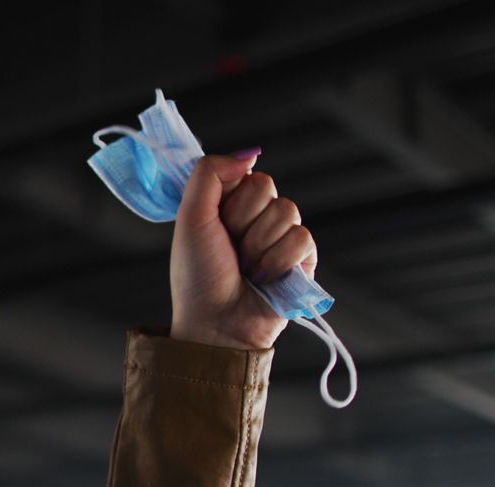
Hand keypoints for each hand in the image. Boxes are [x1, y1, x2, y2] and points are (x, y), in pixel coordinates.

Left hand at [170, 152, 316, 349]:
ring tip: (246, 269)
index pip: (246, 173)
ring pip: (287, 211)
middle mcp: (256, 218)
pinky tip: (266, 279)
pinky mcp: (303, 260)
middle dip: (242, 221)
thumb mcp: (191, 218)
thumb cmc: (198, 276)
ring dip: (259, 245)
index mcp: (229, 205)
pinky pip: (303, 238)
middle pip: (267, 188)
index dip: (230, 197)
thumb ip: (209, 174)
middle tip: (230, 249)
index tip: (215, 223)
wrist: (216, 323)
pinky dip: (279, 260)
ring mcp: (281, 238)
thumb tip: (247, 154)